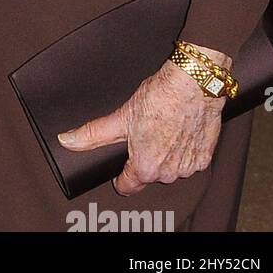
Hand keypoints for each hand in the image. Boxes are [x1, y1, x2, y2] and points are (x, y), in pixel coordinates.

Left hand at [56, 43, 231, 192]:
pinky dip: (183, 149)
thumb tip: (67, 141)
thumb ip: (93, 134)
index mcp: (146, 168)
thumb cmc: (158, 99)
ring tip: (160, 128)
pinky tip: (177, 130)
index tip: (118, 168)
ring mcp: (189, 167)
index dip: (120, 177)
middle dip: (144, 158)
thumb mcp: (120, 117)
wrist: (192, 85)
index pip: (128, 186)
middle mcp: (169, 173)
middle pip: (149, 174)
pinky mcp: (205, 157)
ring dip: (165, 154)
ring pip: (170, 167)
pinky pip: (189, 159)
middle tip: (142, 134)